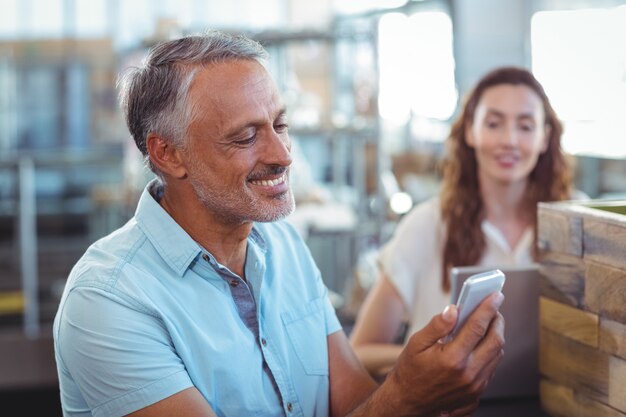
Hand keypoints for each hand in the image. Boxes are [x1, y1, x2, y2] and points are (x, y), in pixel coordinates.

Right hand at [383, 292, 504, 416]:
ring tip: (489, 323)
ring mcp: (474, 386)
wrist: (407, 402)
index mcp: (452, 359)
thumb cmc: (410, 371)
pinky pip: (492, 368)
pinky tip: (483, 343)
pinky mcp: (476, 393)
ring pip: (497, 355)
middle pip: (495, 341)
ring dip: (496, 336)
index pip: (477, 327)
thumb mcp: (416, 344)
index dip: (488, 308)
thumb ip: (437, 326)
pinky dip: (491, 352)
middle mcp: (468, 374)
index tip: (496, 295)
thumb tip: (453, 309)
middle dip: (498, 321)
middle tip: (494, 308)